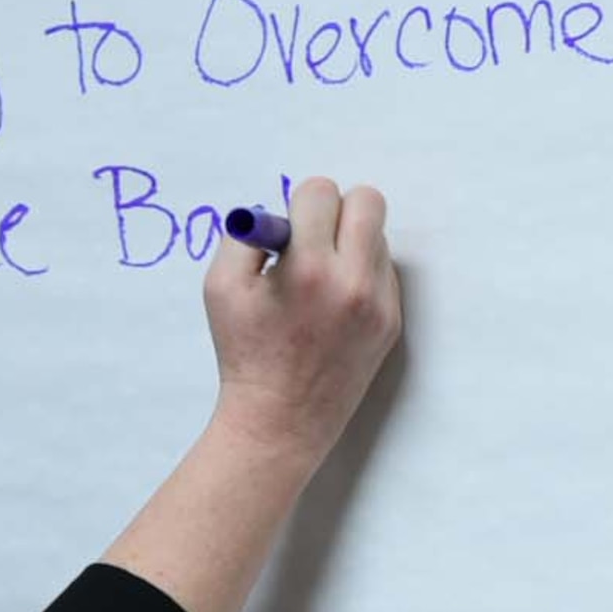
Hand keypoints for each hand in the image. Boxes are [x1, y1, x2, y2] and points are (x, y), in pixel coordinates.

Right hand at [203, 177, 400, 473]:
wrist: (280, 420)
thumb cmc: (244, 352)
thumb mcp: (220, 287)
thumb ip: (244, 236)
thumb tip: (278, 213)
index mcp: (309, 268)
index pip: (321, 191)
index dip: (298, 204)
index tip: (286, 232)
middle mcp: (354, 282)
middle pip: (369, 201)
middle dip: (336, 209)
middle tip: (312, 239)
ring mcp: (380, 304)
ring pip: (377, 237)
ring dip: (349, 243)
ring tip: (318, 280)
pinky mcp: (391, 322)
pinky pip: (383, 272)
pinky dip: (360, 275)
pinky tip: (332, 305)